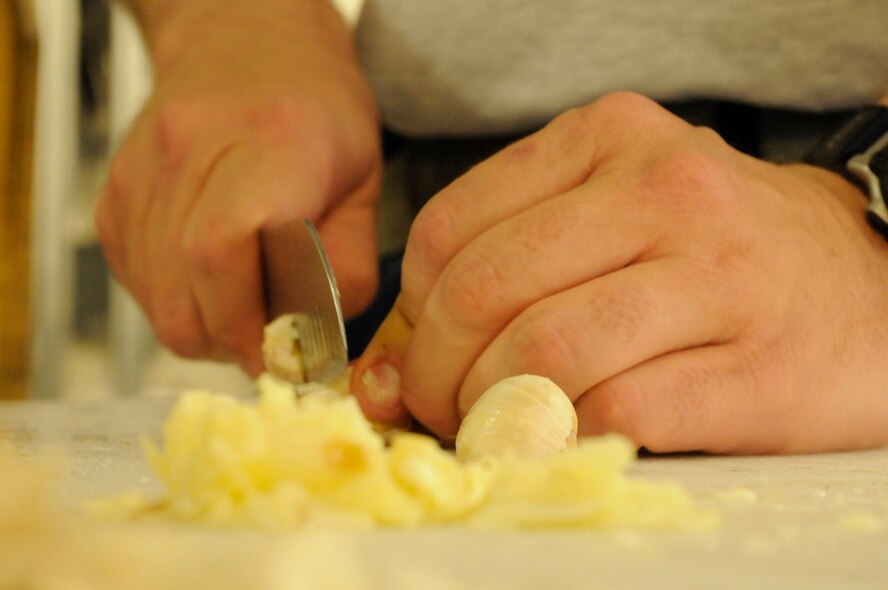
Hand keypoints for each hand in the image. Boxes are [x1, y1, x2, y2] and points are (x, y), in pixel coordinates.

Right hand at [95, 2, 381, 375]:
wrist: (243, 43)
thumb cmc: (317, 112)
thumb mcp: (366, 182)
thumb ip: (351, 264)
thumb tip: (319, 341)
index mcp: (269, 141)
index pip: (223, 246)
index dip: (249, 321)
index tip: (283, 353)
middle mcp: (190, 150)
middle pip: (184, 291)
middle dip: (232, 342)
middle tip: (271, 346)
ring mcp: (141, 172)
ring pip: (157, 300)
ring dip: (205, 330)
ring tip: (247, 311)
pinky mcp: (115, 196)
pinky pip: (137, 283)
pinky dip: (177, 304)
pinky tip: (214, 283)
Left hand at [354, 92, 887, 453]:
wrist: (867, 281)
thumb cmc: (715, 249)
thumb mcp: (612, 212)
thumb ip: (504, 264)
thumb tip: (387, 370)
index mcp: (609, 139)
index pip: (452, 228)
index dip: (411, 310)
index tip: (417, 354)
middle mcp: (663, 191)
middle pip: (485, 292)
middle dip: (435, 372)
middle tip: (440, 407)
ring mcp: (717, 276)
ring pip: (545, 354)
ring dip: (493, 412)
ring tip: (496, 426)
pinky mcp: (756, 368)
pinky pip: (617, 410)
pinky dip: (567, 436)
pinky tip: (567, 432)